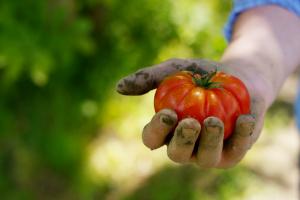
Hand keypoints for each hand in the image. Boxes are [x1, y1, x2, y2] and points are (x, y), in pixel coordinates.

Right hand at [116, 58, 266, 167]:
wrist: (241, 76)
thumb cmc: (202, 74)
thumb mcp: (176, 69)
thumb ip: (149, 78)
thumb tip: (119, 87)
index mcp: (167, 130)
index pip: (152, 139)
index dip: (156, 131)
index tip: (167, 113)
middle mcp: (186, 145)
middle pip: (177, 154)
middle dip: (183, 141)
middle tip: (190, 122)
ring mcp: (209, 152)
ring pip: (205, 159)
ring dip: (209, 142)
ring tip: (214, 120)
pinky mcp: (233, 152)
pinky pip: (235, 152)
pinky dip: (241, 137)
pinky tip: (245, 119)